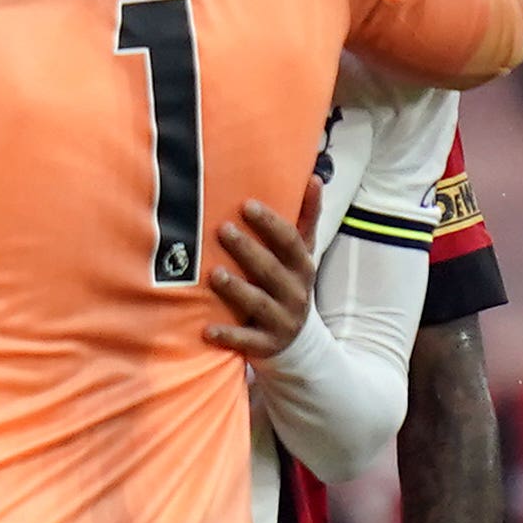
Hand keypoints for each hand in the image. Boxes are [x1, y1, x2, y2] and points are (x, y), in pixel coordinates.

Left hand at [203, 197, 316, 359]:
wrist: (297, 339)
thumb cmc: (289, 283)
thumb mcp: (302, 254)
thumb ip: (306, 218)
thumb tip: (314, 177)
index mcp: (302, 266)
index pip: (289, 241)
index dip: (270, 223)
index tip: (246, 205)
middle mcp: (295, 292)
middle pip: (270, 269)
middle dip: (247, 250)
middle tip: (222, 230)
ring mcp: (281, 320)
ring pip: (258, 303)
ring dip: (236, 289)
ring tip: (214, 274)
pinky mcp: (265, 344)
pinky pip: (246, 340)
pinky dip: (228, 335)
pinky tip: (207, 329)